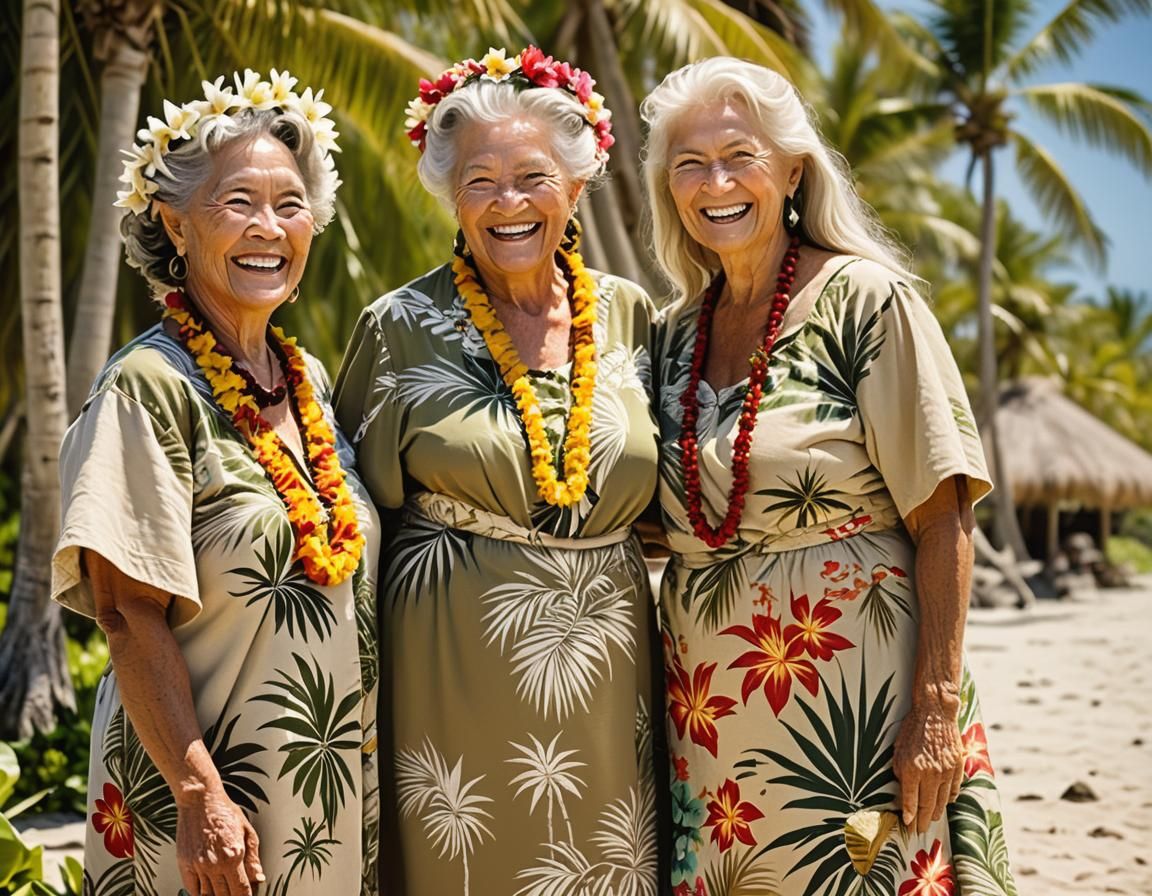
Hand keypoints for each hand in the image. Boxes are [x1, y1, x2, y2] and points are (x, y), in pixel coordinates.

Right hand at [176, 789, 264, 895]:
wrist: (200, 800)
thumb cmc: (225, 812)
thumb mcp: (247, 831)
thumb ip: (253, 858)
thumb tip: (258, 878)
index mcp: (234, 855)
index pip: (241, 890)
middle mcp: (215, 864)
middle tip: (235, 893)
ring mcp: (198, 865)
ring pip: (208, 895)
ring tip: (223, 892)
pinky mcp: (184, 864)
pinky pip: (192, 889)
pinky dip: (200, 893)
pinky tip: (207, 891)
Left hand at [892, 694, 963, 833]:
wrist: (935, 713)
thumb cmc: (912, 729)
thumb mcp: (898, 751)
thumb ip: (901, 773)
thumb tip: (904, 793)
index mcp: (912, 769)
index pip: (911, 801)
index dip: (909, 817)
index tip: (907, 826)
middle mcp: (930, 774)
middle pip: (927, 806)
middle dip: (921, 821)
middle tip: (918, 830)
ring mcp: (946, 771)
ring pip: (942, 801)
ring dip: (935, 813)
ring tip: (929, 821)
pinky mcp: (957, 767)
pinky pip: (954, 789)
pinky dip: (948, 799)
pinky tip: (944, 804)